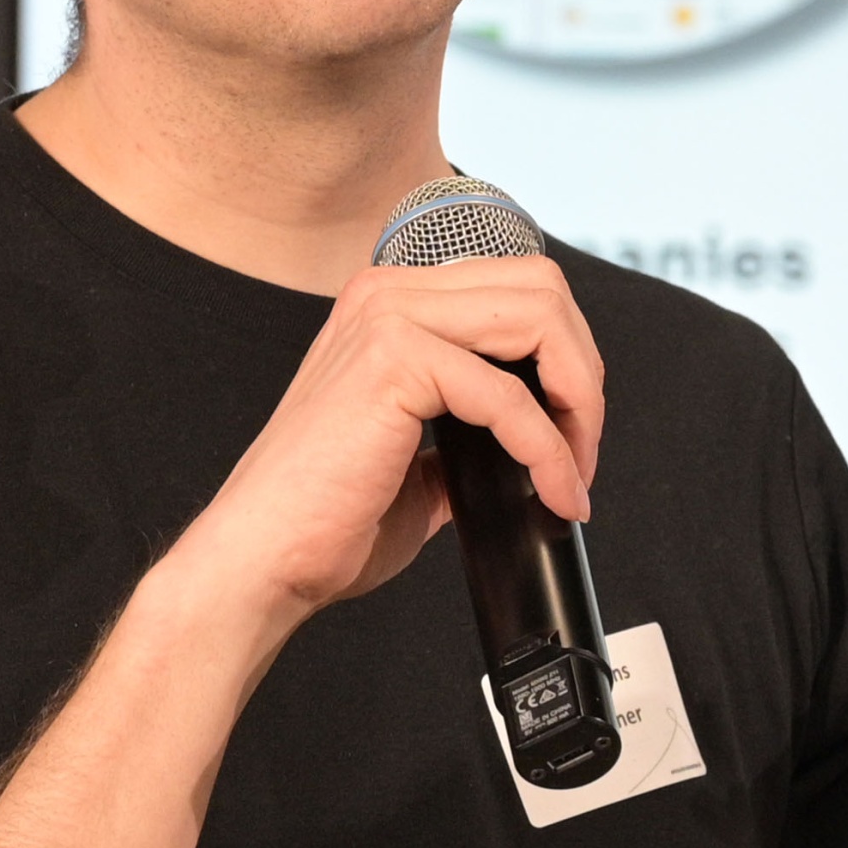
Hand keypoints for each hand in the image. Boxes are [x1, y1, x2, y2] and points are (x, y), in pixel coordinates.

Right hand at [160, 252, 603, 642]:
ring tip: (573, 471)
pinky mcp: (393, 362)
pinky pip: (509, 396)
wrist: (263, 560)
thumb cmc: (324, 519)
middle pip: (541, 288)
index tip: (571, 435)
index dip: (564, 358)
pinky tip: (550, 495)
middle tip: (582, 452)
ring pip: (539, 320)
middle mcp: (386, 294)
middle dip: (583, 372)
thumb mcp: (414, 457)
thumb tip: (533, 442)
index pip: (516, 287)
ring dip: (578, 403)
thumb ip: (468, 430)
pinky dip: (548, 452)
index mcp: (388, 304)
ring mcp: (387, 318)